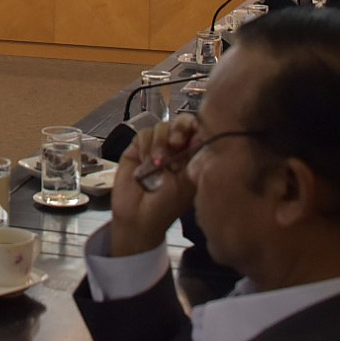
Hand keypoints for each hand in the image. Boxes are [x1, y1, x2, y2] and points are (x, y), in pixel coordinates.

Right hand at [109, 114, 199, 256]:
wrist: (139, 218)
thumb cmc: (166, 206)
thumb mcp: (188, 182)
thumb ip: (193, 157)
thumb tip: (202, 134)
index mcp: (191, 156)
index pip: (197, 131)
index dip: (196, 128)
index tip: (193, 136)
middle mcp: (174, 149)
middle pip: (180, 122)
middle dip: (179, 129)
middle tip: (175, 143)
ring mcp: (155, 147)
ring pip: (161, 126)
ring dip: (160, 142)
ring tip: (157, 162)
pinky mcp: (137, 149)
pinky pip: (143, 134)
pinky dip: (145, 145)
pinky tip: (144, 161)